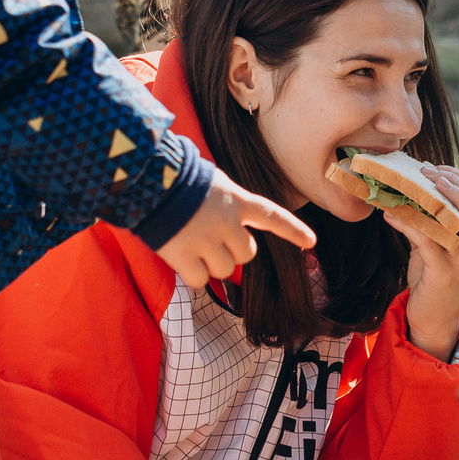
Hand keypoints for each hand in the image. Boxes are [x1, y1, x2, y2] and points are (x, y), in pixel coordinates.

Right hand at [155, 174, 316, 283]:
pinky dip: (193, 275)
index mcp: (236, 200)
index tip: (311, 242)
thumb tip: (233, 230)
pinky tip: (181, 258)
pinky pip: (200, 280)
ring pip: (225, 270)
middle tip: (211, 239)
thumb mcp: (213, 183)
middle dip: (232, 251)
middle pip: (246, 254)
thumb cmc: (178, 179)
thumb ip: (228, 205)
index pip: (272, 216)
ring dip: (212, 264)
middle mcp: (227, 222)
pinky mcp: (184, 255)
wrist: (147, 180)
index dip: (292, 230)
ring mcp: (207, 240)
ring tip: (192, 244)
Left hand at [394, 163, 458, 357]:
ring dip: (445, 197)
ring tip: (421, 183)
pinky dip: (409, 223)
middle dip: (454, 182)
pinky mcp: (445, 275)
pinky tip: (390, 215)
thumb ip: (428, 222)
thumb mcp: (434, 246)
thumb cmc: (433, 280)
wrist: (434, 322)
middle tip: (426, 171)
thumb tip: (405, 193)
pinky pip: (429, 240)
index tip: (435, 168)